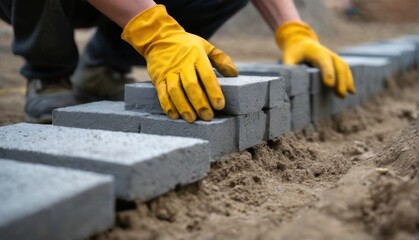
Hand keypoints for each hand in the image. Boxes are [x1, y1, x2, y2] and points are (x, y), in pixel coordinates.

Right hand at [122, 5, 237, 122]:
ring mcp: (169, 72)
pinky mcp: (158, 78)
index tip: (220, 105)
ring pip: (175, 91)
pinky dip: (168, 106)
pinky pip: (162, 93)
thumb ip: (221, 59)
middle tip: (207, 116)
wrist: (158, 37)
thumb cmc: (187, 45)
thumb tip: (234, 74)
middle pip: (191, 85)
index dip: (214, 91)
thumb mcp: (206, 46)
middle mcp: (182, 64)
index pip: (207, 75)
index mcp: (197, 56)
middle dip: (200, 103)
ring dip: (183, 106)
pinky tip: (175, 115)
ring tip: (192, 119)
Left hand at [275, 21, 354, 96]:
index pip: (323, 61)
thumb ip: (288, 68)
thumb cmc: (293, 52)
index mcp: (315, 51)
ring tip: (347, 94)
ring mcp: (333, 56)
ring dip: (347, 81)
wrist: (301, 42)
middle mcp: (327, 53)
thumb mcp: (287, 57)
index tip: (329, 85)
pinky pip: (345, 69)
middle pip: (338, 65)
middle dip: (341, 80)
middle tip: (340, 95)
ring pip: (344, 67)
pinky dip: (349, 79)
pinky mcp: (336, 61)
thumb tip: (287, 82)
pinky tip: (351, 91)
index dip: (327, 72)